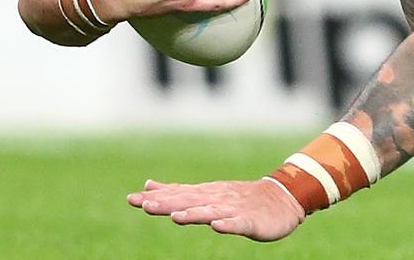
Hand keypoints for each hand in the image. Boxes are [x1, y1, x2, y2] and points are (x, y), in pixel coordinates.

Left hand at [128, 177, 305, 241]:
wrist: (282, 198)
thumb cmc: (240, 198)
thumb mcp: (206, 193)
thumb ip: (177, 192)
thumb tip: (148, 187)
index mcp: (205, 195)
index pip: (177, 195)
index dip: (156, 198)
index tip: (132, 199)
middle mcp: (216, 200)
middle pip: (189, 202)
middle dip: (168, 204)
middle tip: (145, 206)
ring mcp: (233, 210)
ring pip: (211, 212)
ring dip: (194, 214)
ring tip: (176, 218)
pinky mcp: (250, 221)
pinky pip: (238, 224)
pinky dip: (227, 224)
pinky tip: (216, 226)